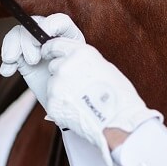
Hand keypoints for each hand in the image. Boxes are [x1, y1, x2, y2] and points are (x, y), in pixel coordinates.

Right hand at [0, 13, 84, 109]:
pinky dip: (6, 61)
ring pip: (18, 34)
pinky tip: (7, 72)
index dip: (48, 26)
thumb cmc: (76, 86)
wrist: (63, 102)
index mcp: (69, 36)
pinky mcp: (22, 57)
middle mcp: (51, 37)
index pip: (59, 21)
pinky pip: (9, 51)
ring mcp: (35, 46)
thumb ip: (67, 55)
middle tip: (33, 60)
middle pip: (34, 25)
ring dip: (12, 47)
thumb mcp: (77, 70)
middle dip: (28, 41)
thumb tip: (50, 48)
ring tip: (13, 62)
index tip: (42, 42)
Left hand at [41, 37, 161, 165]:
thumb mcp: (105, 68)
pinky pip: (54, 101)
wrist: (117, 121)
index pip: (55, 44)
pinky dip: (62, 105)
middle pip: (54, 66)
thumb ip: (86, 63)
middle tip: (77, 86)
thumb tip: (77, 64)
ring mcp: (57, 85)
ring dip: (62, 91)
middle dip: (61, 74)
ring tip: (80, 101)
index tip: (48, 53)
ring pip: (53, 85)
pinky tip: (77, 109)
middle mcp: (66, 66)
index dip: (51, 49)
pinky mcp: (53, 103)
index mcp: (81, 53)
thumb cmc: (118, 97)